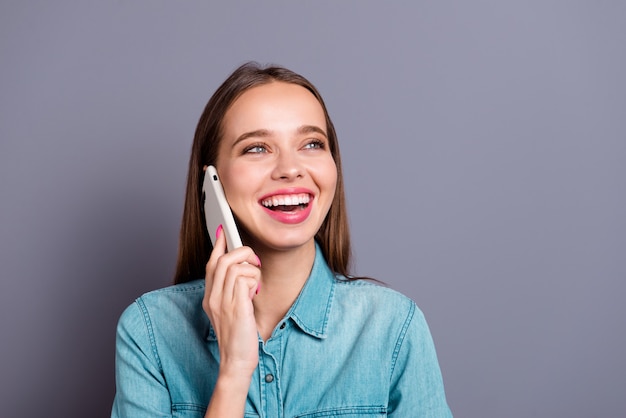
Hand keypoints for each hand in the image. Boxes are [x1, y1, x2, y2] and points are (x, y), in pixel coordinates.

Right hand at [203, 225, 260, 379]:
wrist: (236, 361)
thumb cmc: (238, 337)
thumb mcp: (231, 310)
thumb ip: (233, 290)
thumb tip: (243, 269)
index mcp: (210, 297)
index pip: (211, 264)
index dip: (218, 245)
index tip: (224, 231)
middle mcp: (212, 297)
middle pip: (222, 259)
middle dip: (242, 252)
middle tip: (254, 263)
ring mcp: (222, 302)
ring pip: (234, 265)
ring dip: (251, 269)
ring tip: (256, 285)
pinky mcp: (236, 306)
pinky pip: (244, 278)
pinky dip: (254, 280)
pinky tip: (256, 293)